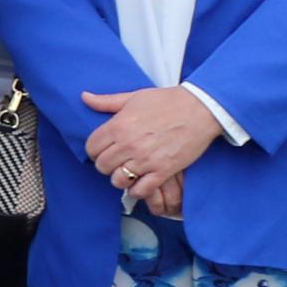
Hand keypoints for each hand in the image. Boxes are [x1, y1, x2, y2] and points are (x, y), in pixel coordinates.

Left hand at [80, 85, 222, 211]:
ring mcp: (146, 159)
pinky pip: (141, 190)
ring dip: (120, 178)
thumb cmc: (168, 101)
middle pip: (102, 165)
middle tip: (116, 161)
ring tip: (127, 172)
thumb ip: (107, 101)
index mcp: (119, 125)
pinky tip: (140, 182)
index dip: (94, 150)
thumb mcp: (134, 97)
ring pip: (118, 180)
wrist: (201, 109)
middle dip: (106, 165)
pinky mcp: (163, 170)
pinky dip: (137, 190)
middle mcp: (129, 144)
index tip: (103, 150)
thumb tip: (85, 97)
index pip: (91, 147)